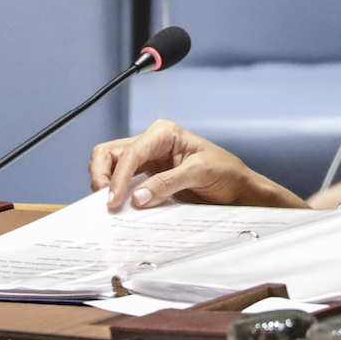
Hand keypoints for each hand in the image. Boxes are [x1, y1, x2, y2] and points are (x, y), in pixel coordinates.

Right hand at [88, 119, 307, 209]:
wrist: (239, 190)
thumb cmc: (227, 173)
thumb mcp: (200, 173)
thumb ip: (168, 182)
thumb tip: (137, 196)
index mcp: (164, 133)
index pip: (131, 152)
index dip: (119, 177)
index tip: (114, 200)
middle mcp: (151, 143)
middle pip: (110, 153)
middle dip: (101, 174)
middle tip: (103, 200)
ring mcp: (147, 161)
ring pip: (111, 166)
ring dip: (105, 184)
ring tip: (108, 206)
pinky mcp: (147, 178)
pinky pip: (122, 182)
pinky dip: (115, 193)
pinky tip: (118, 207)